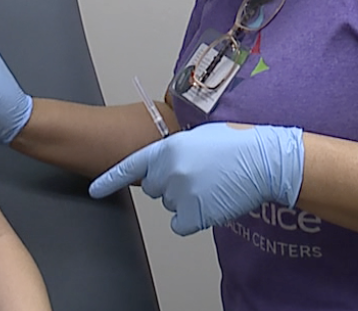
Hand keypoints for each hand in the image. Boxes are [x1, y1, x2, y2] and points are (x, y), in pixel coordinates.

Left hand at [89, 123, 304, 235]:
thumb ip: (172, 146)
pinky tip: (209, 201)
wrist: (262, 160)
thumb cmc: (235, 142)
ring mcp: (182, 193)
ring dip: (185, 198)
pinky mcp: (196, 213)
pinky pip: (181, 223)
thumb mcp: (196, 134)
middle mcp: (170, 171)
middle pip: (155, 187)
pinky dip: (193, 217)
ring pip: (171, 204)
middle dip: (169, 182)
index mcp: (167, 148)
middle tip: (195, 173)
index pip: (131, 167)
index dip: (110, 179)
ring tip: (210, 182)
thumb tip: (163, 158)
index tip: (95, 189)